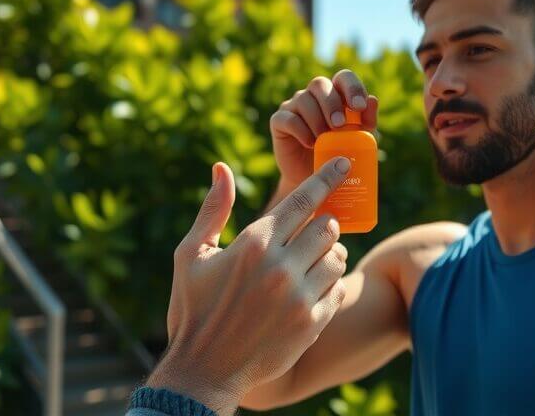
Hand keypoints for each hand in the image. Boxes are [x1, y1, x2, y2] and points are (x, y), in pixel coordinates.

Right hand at [146, 156, 353, 414]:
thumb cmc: (194, 308)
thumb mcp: (192, 255)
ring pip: (337, 257)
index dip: (326, 178)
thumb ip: (213, 210)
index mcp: (253, 244)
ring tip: (310, 263)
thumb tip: (222, 168)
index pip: (302, 200)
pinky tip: (311, 289)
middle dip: (324, 225)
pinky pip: (338, 289)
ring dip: (329, 255)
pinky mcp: (311, 323)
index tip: (343, 164)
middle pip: (327, 227)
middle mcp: (279, 267)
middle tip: (312, 234)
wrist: (204, 370)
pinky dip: (330, 284)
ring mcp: (298, 297)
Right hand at [270, 69, 378, 187]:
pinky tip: (310, 144)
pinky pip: (288, 118)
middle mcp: (314, 95)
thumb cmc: (340, 154)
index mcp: (336, 94)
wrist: (316, 179)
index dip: (352, 87)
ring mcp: (294, 106)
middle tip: (339, 125)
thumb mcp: (358, 141)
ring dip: (316, 118)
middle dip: (331, 103)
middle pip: (320, 83)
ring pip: (303, 99)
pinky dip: (301, 130)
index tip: (359, 107)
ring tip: (323, 140)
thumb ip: (367, 122)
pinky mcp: (279, 121)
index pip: (343, 78)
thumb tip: (373, 100)